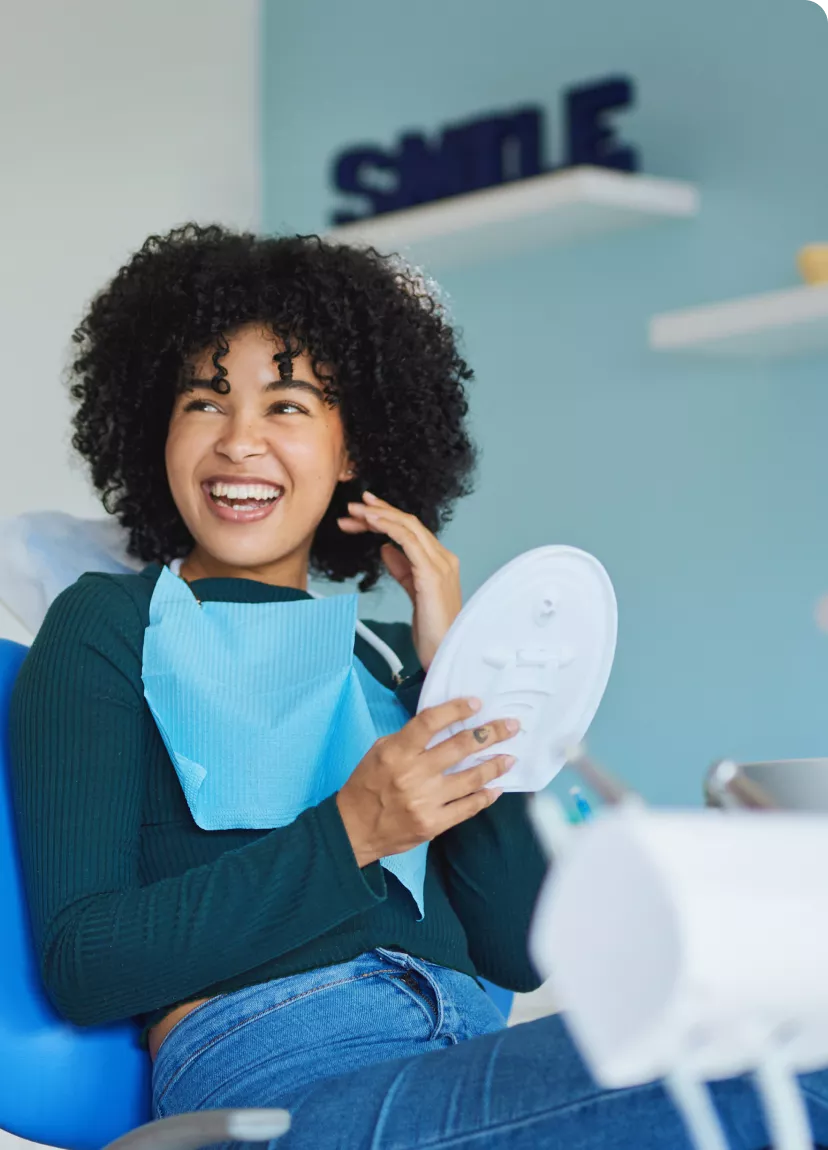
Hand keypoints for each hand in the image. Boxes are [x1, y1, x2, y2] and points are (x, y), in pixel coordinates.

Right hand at [336, 697, 519, 866]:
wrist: (354, 829)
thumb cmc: (367, 785)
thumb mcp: (379, 751)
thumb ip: (409, 739)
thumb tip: (443, 724)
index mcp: (396, 751)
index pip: (430, 722)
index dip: (456, 710)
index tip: (476, 703)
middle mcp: (413, 774)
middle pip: (459, 747)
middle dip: (489, 734)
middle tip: (510, 726)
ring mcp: (425, 801)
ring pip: (470, 778)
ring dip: (494, 766)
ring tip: (510, 757)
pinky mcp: (433, 824)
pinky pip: (467, 808)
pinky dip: (485, 796)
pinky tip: (496, 788)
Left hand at [337, 492, 461, 668]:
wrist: (445, 653)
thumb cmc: (433, 632)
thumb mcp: (414, 594)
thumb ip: (402, 570)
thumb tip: (385, 548)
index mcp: (440, 562)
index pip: (411, 530)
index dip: (387, 516)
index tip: (363, 510)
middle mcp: (443, 558)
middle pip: (409, 523)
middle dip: (379, 511)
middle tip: (353, 505)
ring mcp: (440, 564)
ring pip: (408, 526)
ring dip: (379, 515)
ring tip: (355, 511)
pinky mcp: (432, 574)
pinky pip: (408, 541)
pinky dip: (388, 527)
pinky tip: (371, 522)